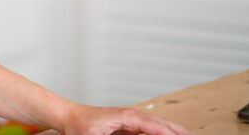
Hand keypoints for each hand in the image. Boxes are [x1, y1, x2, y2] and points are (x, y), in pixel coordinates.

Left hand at [60, 104, 192, 134]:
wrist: (68, 116)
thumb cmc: (79, 126)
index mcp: (125, 116)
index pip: (153, 126)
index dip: (167, 133)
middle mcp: (131, 116)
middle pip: (162, 123)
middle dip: (179, 132)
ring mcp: (131, 120)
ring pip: (159, 125)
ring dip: (175, 131)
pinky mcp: (129, 126)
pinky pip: (151, 129)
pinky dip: (164, 132)